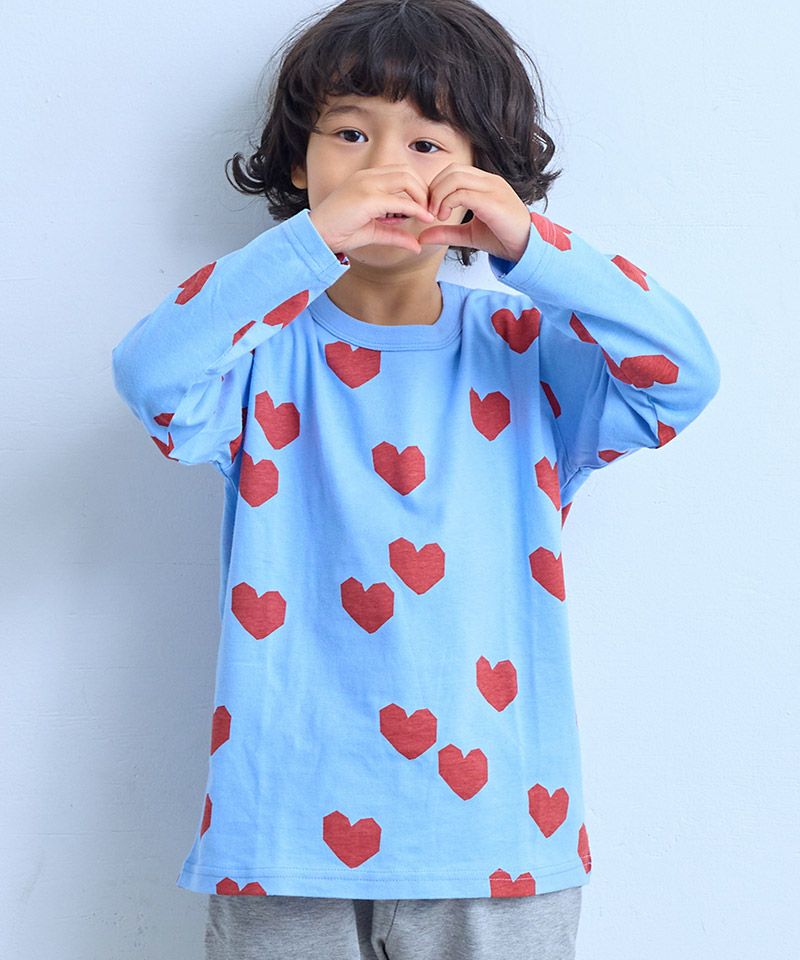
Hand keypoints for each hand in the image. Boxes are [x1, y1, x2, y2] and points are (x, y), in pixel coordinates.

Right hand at [308, 166, 437, 255]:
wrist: (316, 235)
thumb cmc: (340, 231)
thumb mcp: (374, 232)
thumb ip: (396, 234)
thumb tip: (417, 246)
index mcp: (367, 178)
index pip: (401, 172)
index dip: (417, 187)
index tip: (424, 207)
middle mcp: (367, 176)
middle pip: (407, 172)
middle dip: (424, 190)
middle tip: (429, 210)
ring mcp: (367, 185)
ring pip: (407, 180)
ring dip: (421, 197)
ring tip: (426, 214)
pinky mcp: (367, 199)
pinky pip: (400, 201)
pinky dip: (415, 209)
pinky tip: (424, 219)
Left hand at [417, 163, 532, 262]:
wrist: (526, 248)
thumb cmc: (502, 238)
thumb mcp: (468, 235)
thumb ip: (447, 232)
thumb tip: (422, 236)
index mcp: (484, 183)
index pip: (453, 171)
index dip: (436, 187)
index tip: (430, 209)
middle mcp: (489, 181)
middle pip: (451, 170)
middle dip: (434, 189)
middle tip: (430, 212)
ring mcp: (492, 188)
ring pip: (455, 178)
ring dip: (439, 196)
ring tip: (437, 216)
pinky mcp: (493, 201)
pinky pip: (463, 193)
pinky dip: (447, 203)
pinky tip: (445, 218)